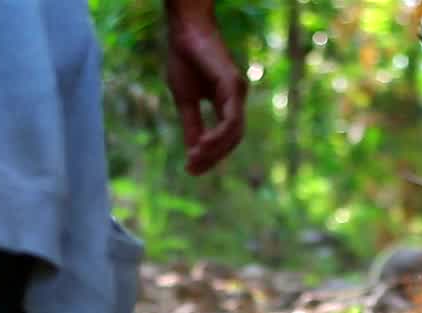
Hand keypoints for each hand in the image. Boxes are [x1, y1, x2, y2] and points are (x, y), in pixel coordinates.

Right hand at [165, 8, 246, 174]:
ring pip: (235, 132)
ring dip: (216, 150)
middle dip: (213, 157)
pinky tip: (203, 144)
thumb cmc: (185, 60)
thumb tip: (193, 153)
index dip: (211, 156)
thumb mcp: (185, 101)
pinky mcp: (233, 86)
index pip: (225, 137)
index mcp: (227, 103)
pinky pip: (232, 118)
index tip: (191, 170)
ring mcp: (237, 92)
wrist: (184, 33)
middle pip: (233, 139)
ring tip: (195, 159)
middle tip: (192, 169)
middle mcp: (236, 99)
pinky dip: (219, 134)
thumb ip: (192, 126)